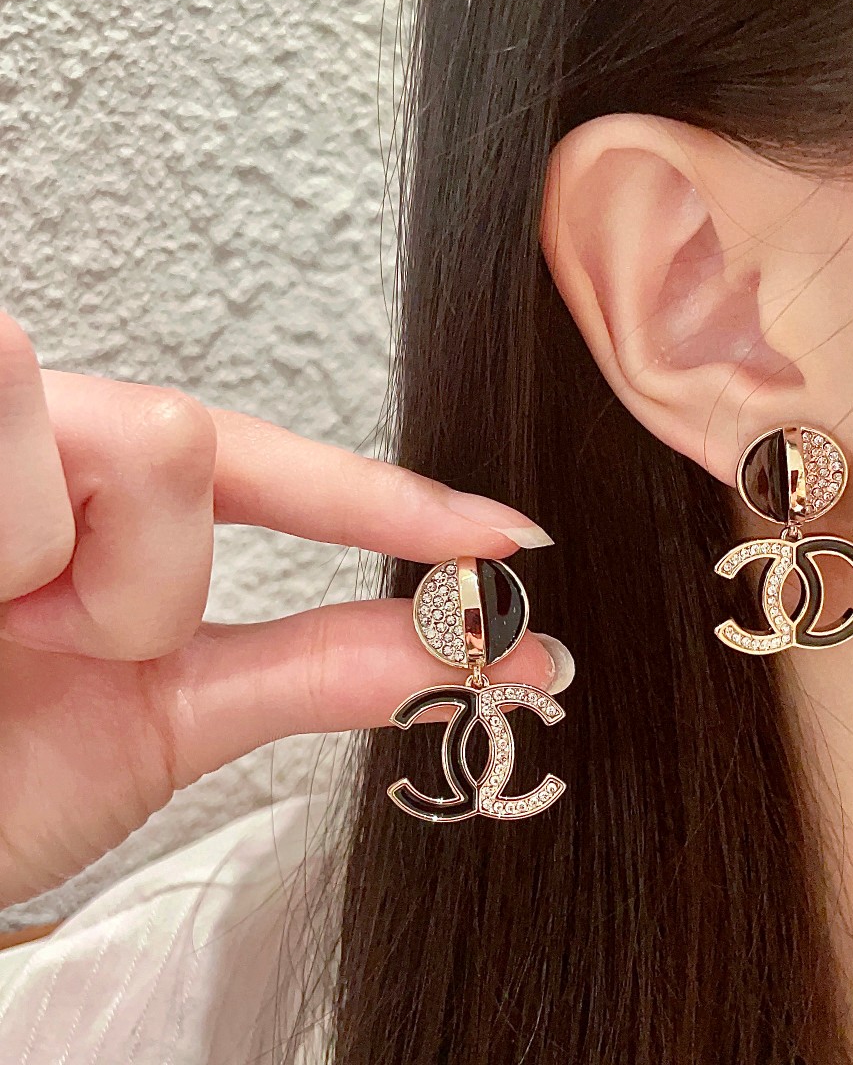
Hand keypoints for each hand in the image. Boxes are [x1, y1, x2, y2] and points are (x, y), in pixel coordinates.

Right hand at [0, 312, 571, 906]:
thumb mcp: (166, 714)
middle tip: (49, 640)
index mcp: (101, 494)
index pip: (262, 464)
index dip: (382, 501)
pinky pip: (25, 478)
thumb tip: (492, 656)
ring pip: (141, 442)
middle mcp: (34, 438)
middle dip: (148, 576)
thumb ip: (324, 668)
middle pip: (186, 435)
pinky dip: (7, 568)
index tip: (505, 537)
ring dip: (82, 589)